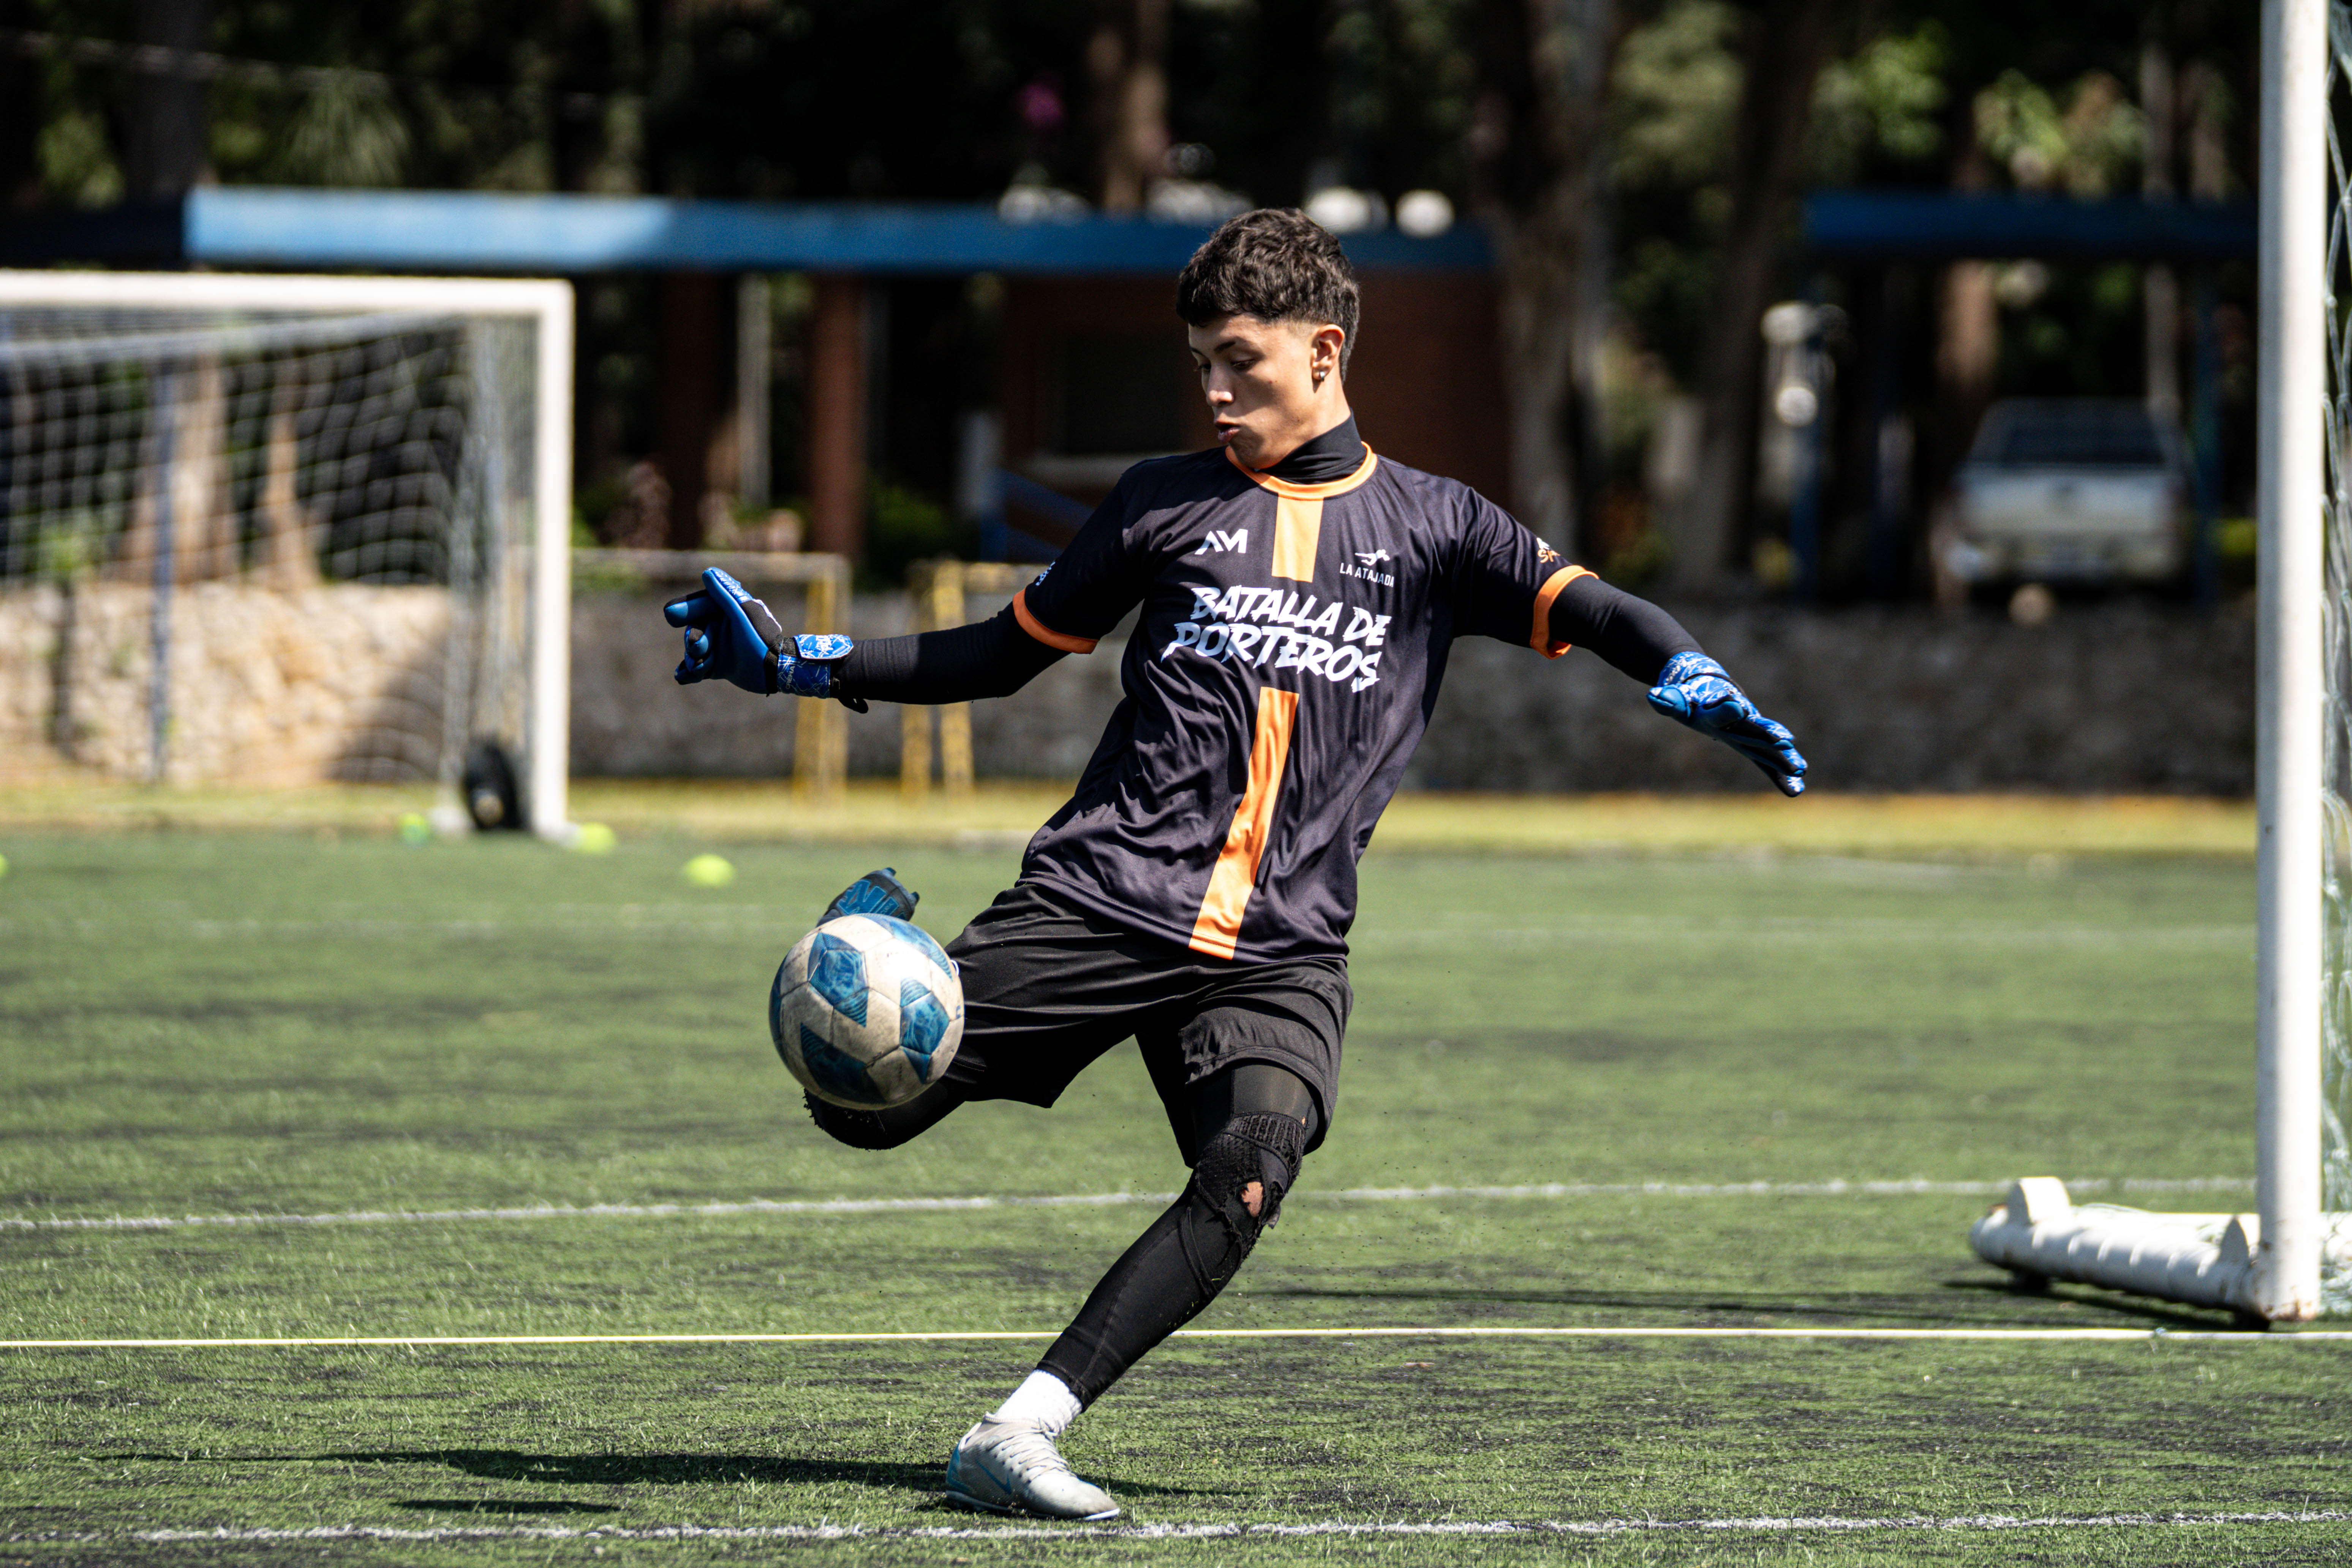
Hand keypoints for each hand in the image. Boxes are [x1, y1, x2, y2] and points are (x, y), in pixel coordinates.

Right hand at [664, 567, 860, 703]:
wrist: (775, 670)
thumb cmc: (761, 638)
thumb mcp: (741, 614)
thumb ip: (724, 594)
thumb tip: (707, 572)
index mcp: (726, 612)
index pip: (698, 607)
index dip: (684, 609)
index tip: (670, 614)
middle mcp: (721, 628)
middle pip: (693, 632)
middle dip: (694, 641)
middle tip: (699, 648)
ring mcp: (718, 648)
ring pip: (693, 652)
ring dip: (694, 660)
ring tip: (701, 667)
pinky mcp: (718, 667)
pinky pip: (696, 669)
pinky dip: (689, 673)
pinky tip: (683, 676)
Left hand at [1646, 652, 1806, 796]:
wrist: (1709, 686)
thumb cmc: (1689, 698)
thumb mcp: (1675, 701)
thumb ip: (1666, 701)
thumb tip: (1652, 697)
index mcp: (1714, 711)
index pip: (1719, 710)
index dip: (1725, 709)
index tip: (1736, 706)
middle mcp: (1737, 721)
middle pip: (1752, 729)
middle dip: (1766, 735)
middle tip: (1784, 740)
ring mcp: (1747, 732)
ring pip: (1765, 746)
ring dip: (1781, 758)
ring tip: (1799, 769)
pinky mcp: (1751, 743)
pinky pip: (1765, 763)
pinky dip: (1779, 775)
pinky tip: (1795, 791)